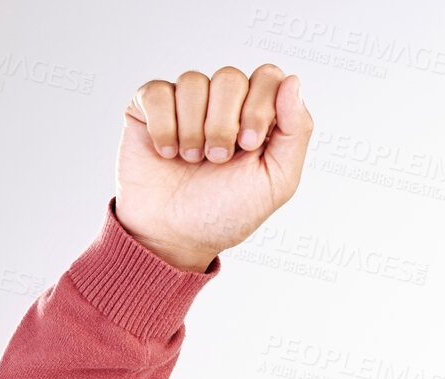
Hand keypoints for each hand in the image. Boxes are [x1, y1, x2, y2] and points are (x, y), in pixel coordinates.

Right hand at [114, 63, 313, 272]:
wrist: (174, 236)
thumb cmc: (226, 213)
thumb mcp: (277, 181)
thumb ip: (295, 131)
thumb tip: (293, 80)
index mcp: (257, 117)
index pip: (268, 77)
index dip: (259, 107)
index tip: (249, 146)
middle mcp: (222, 104)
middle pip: (230, 77)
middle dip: (224, 124)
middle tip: (218, 160)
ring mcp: (185, 103)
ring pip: (193, 81)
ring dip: (194, 130)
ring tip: (192, 160)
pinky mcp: (149, 106)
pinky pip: (158, 92)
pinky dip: (164, 128)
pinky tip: (167, 153)